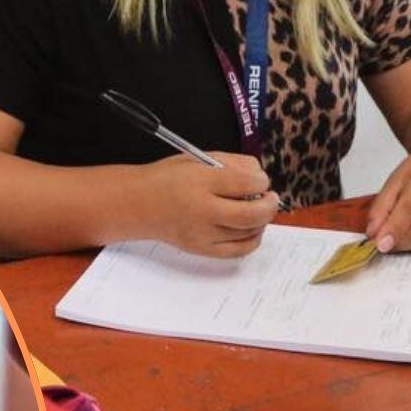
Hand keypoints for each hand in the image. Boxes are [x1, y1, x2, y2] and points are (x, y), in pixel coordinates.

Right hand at [134, 153, 278, 257]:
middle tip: (270, 198)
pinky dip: (252, 239)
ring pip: (249, 233)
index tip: (261, 179)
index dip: (262, 181)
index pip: (245, 184)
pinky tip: (251, 228)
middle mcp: (202, 211)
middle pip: (252, 214)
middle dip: (270, 205)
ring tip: (256, 209)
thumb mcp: (198, 159)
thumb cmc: (170, 179)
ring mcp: (203, 234)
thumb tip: (259, 176)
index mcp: (200, 182)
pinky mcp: (202, 249)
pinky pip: (239, 250)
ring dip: (262, 220)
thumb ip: (232, 164)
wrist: (140, 204)